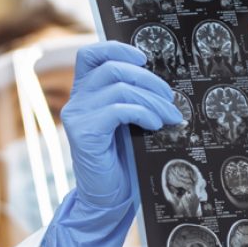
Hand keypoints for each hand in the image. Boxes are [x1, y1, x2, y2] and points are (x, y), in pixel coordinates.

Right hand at [41, 41, 181, 246]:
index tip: (144, 59)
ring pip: (118, 88)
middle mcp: (76, 100)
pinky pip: (117, 109)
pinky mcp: (83, 132)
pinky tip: (154, 124)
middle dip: (148, 80)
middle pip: (113, 68)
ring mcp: (76, 115)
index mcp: (85, 93)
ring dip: (151, 100)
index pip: (91, 55)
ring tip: (169, 116)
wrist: (108, 198)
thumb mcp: (129, 122)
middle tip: (171, 98)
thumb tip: (162, 82)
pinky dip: (141, 112)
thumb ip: (133, 99)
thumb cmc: (122, 160)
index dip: (117, 48)